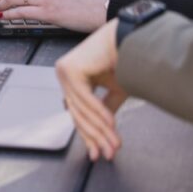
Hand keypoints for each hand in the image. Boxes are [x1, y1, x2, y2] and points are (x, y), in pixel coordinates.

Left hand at [55, 20, 126, 160]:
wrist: (128, 38)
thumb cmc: (122, 59)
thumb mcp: (114, 90)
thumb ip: (106, 107)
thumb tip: (104, 128)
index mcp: (71, 80)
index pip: (78, 114)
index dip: (89, 136)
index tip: (99, 153)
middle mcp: (64, 76)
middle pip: (78, 114)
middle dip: (96, 137)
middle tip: (109, 153)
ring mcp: (64, 72)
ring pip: (82, 109)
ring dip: (102, 129)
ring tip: (115, 144)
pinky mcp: (70, 69)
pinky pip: (86, 98)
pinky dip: (100, 113)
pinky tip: (111, 125)